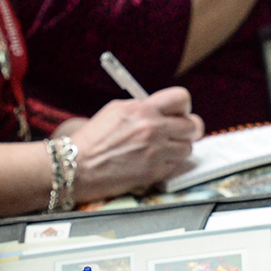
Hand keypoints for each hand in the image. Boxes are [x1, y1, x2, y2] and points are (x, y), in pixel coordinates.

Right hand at [70, 88, 203, 202]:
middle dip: (187, 130)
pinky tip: (155, 162)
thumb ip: (142, 107)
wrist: (78, 166)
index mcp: (143, 109)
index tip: (180, 112)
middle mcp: (153, 128)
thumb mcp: (116, 110)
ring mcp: (155, 152)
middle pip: (192, 125)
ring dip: (179, 149)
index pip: (181, 98)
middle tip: (178, 134)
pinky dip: (170, 165)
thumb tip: (162, 110)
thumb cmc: (93, 139)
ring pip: (188, 148)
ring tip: (163, 150)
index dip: (184, 106)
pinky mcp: (154, 172)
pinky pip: (176, 166)